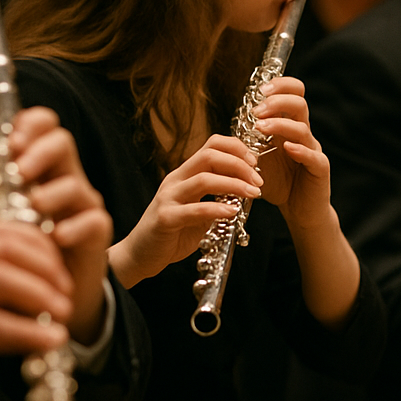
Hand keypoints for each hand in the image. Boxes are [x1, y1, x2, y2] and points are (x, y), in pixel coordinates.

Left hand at [0, 107, 113, 341]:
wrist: (54, 294)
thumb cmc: (28, 252)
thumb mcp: (3, 226)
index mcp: (42, 171)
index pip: (43, 130)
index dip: (31, 125)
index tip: (11, 139)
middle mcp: (65, 180)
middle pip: (63, 142)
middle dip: (40, 151)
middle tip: (20, 170)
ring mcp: (84, 205)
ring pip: (76, 182)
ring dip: (52, 191)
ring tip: (34, 206)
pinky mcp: (98, 232)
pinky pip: (93, 220)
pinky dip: (75, 226)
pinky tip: (57, 236)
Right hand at [0, 219, 71, 400]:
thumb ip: (1, 296)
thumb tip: (51, 293)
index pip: (4, 230)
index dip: (42, 246)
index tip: (63, 272)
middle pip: (7, 247)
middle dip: (48, 268)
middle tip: (68, 293)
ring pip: (2, 277)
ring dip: (42, 295)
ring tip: (65, 314)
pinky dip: (28, 331)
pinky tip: (49, 340)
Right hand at [107, 133, 261, 288]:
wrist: (141, 255)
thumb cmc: (174, 232)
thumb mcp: (200, 210)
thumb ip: (218, 198)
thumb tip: (248, 189)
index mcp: (185, 174)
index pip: (211, 146)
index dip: (237, 148)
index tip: (256, 162)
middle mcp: (176, 181)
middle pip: (209, 156)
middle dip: (239, 164)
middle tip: (258, 180)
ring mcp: (168, 198)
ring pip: (204, 179)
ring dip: (234, 184)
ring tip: (253, 193)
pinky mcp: (165, 218)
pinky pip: (195, 209)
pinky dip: (217, 209)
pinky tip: (232, 212)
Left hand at [252, 77, 335, 231]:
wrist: (299, 210)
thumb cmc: (279, 182)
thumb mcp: (259, 157)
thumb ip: (249, 141)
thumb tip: (227, 126)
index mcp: (289, 126)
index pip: (292, 93)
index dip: (280, 85)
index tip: (259, 91)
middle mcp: (303, 134)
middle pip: (299, 103)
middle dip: (277, 101)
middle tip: (258, 110)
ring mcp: (313, 150)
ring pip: (303, 128)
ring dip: (281, 124)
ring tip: (261, 128)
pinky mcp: (319, 169)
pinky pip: (313, 156)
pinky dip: (300, 150)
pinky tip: (288, 148)